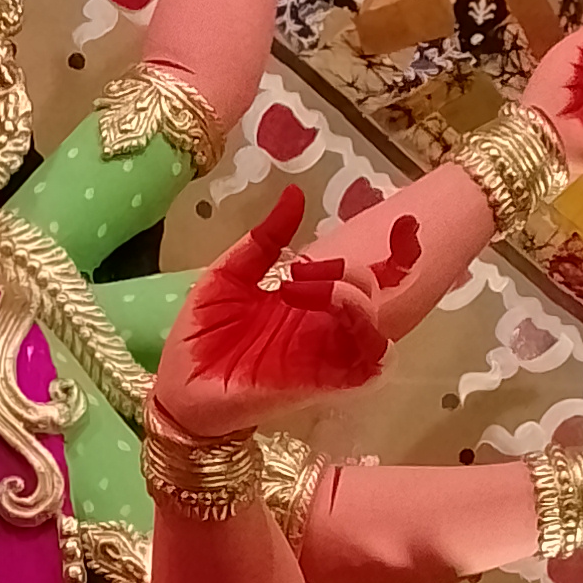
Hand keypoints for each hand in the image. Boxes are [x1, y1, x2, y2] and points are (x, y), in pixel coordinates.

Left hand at [157, 189, 418, 435]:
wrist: (177, 387)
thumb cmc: (201, 336)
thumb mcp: (228, 274)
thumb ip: (264, 240)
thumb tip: (294, 194)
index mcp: (307, 298)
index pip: (365, 275)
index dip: (398, 252)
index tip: (404, 226)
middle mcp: (322, 325)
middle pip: (373, 292)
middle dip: (347, 270)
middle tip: (297, 270)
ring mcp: (324, 355)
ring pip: (375, 324)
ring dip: (351, 296)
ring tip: (301, 288)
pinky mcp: (320, 383)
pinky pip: (365, 363)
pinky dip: (357, 331)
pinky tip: (315, 313)